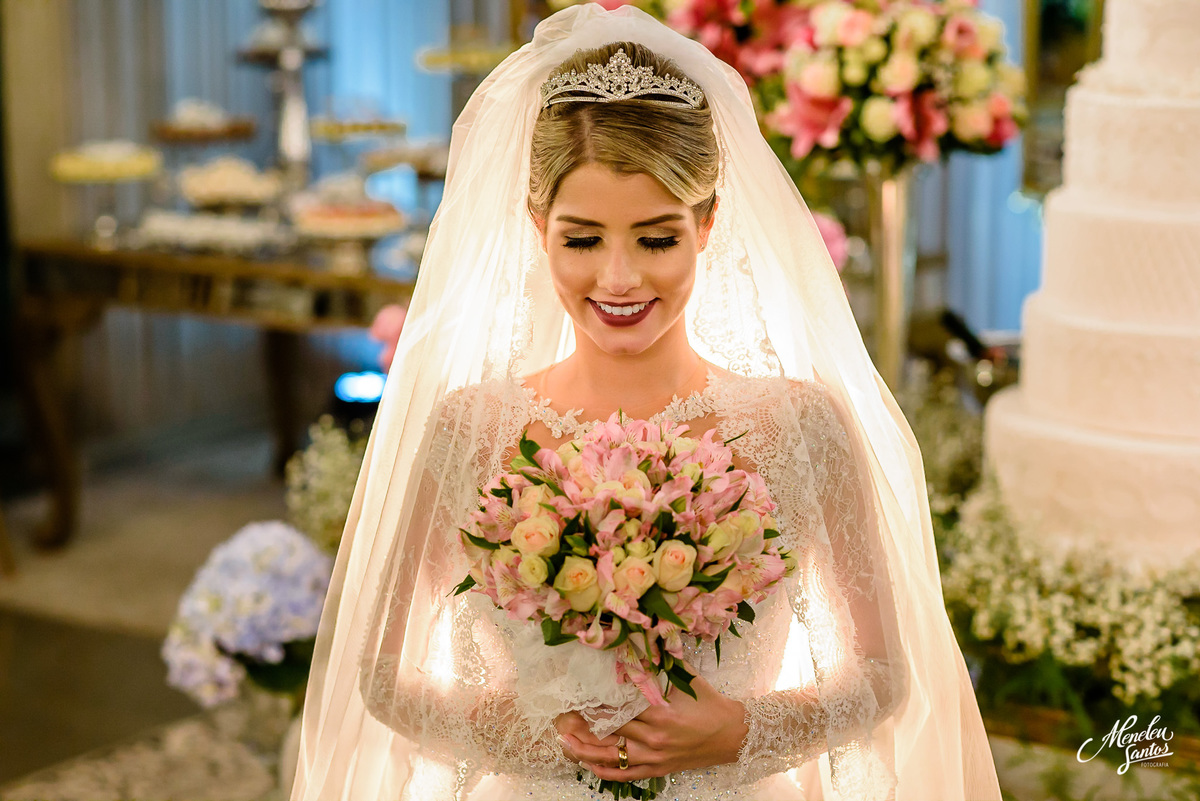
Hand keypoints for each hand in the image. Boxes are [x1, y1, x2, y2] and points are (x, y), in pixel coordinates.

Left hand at [557, 670, 748, 780]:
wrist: (733, 735)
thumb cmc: (710, 704)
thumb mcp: (687, 679)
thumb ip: (661, 664)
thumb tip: (637, 643)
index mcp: (660, 713)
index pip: (618, 707)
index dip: (594, 701)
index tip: (575, 693)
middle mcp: (654, 738)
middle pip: (609, 730)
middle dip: (583, 722)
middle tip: (561, 713)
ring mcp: (654, 757)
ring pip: (611, 755)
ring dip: (584, 748)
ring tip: (564, 739)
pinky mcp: (657, 769)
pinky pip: (624, 774)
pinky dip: (603, 770)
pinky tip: (587, 762)